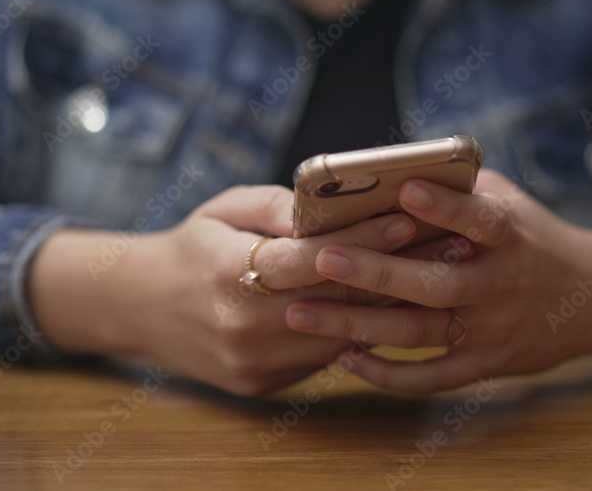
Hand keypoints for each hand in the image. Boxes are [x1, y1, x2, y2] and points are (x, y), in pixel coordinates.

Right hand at [27, 185, 422, 396]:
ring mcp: (253, 362)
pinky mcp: (262, 384)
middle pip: (336, 301)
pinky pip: (323, 357)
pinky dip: (356, 331)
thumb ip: (277, 207)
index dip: (364, 240)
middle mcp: (242, 325)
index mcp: (227, 272)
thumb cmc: (194, 245)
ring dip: (387, 305)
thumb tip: (330, 207)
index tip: (410, 221)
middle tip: (447, 247)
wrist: (143, 308)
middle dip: (395, 272)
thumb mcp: (225, 208)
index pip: (310, 258)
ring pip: (338, 335)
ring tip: (432, 274)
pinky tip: (390, 307)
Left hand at [283, 170, 591, 392]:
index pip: (478, 219)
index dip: (445, 207)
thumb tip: (386, 173)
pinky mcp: (485, 366)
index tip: (405, 191)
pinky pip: (429, 377)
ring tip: (301, 314)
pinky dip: (386, 373)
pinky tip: (345, 357)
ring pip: (417, 333)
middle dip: (374, 272)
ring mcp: (492, 330)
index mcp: (510, 235)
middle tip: (320, 258)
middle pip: (433, 284)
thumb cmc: (533, 237)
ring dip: (356, 325)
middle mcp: (501, 284)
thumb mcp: (509, 201)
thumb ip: (459, 188)